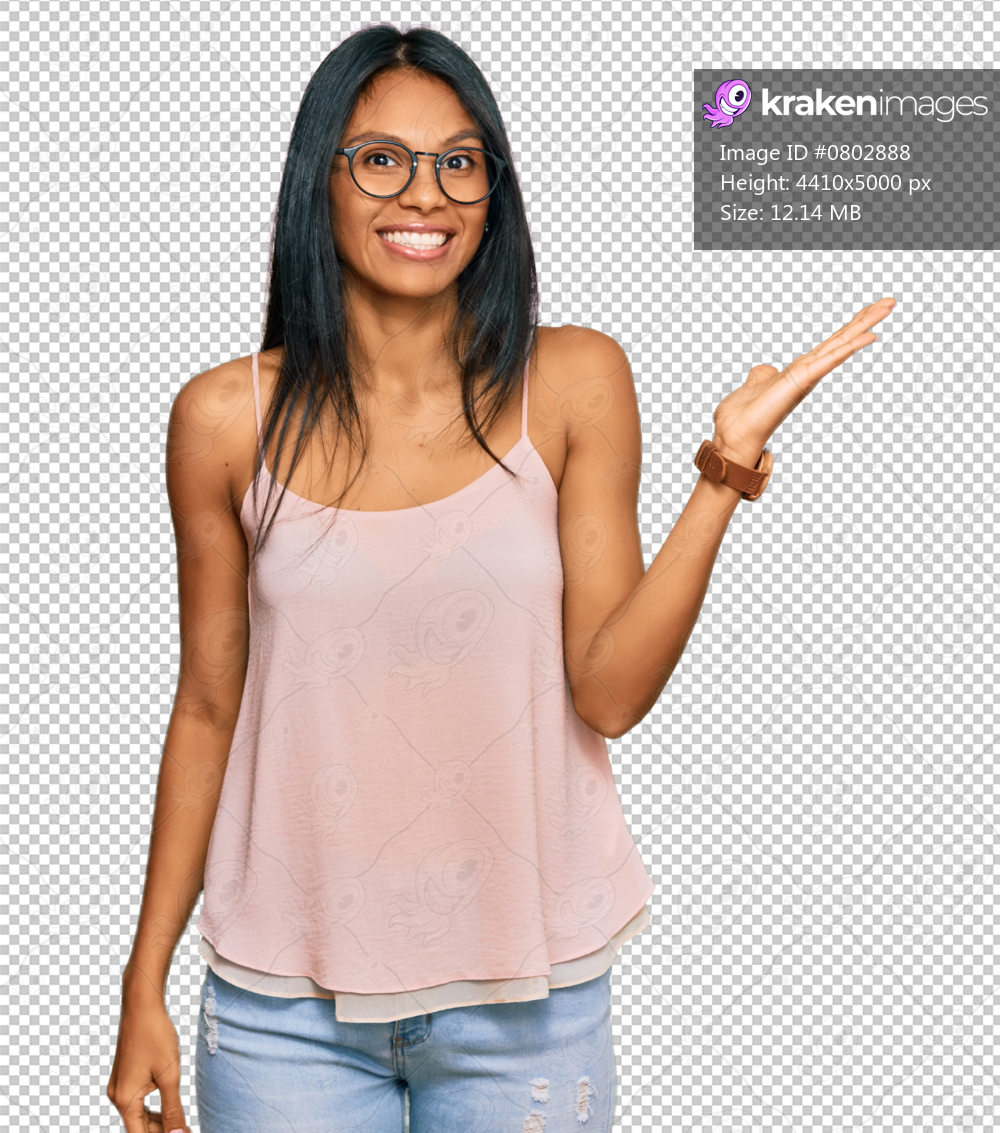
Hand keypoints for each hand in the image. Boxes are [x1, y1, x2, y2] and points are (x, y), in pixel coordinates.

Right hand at [107, 988, 188, 1132]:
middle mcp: (117, 1096)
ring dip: (158, 1123)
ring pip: (138, 1115)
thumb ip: (173, 1109)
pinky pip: (137, 1101)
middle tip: (185, 1130)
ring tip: (180, 1125)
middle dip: (161, 1132)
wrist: (142, 1005)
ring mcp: (119, 1086)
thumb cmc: (155, 1036)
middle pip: (138, 1127)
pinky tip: (168, 1109)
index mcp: (125, 1100)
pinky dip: (152, 1109)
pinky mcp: (124, 1076)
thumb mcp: (169, 1075)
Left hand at [711, 297, 896, 462]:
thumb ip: (763, 375)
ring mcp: (808, 375)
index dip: (851, 325)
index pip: (832, 342)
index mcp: (801, 368)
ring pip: (843, 344)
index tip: (871, 308)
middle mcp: (809, 370)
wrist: (735, 435)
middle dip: (867, 319)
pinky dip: (850, 348)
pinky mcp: (803, 381)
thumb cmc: (743, 416)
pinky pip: (831, 360)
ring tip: (888, 306)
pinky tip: (870, 336)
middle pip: (843, 338)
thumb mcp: (756, 383)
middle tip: (891, 301)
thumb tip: (764, 370)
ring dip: (866, 325)